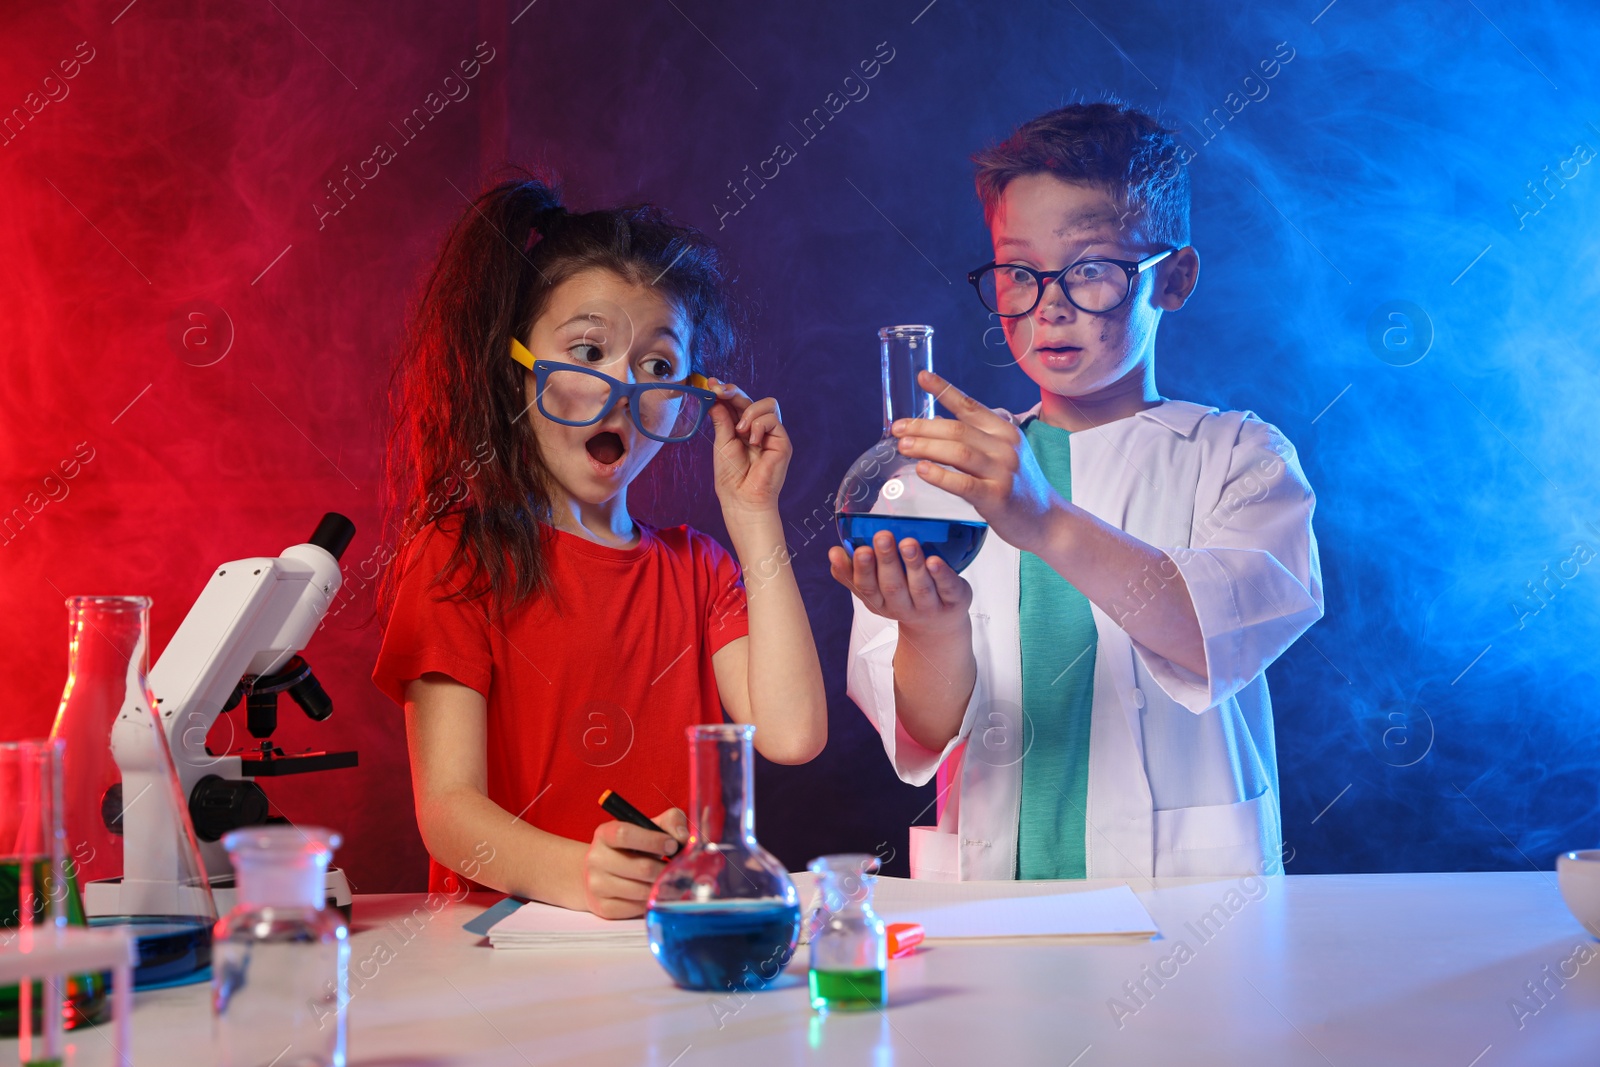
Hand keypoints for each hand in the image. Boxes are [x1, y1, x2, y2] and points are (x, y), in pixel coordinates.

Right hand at [583, 807, 687, 918]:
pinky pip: (636, 908)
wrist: (601, 873)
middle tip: (679, 870)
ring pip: (641, 891)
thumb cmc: (630, 848)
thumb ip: (669, 822)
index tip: (672, 845)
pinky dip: (650, 902)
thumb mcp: (647, 827)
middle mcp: (596, 859)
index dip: (653, 840)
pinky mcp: (603, 907)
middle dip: (666, 869)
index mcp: (605, 834)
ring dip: (661, 887)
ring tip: (669, 881)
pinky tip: (653, 893)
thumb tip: (683, 837)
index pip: (624, 834)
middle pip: (641, 867)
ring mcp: (597, 885)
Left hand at [706, 379, 789, 518]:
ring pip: (767, 403)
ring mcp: (771, 434)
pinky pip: (772, 419)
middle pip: (751, 399)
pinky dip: (759, 425)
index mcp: (742, 429)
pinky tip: (752, 440)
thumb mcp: (722, 443)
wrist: (742, 498)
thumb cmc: (731, 476)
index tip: (711, 384)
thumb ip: (722, 420)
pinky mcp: (782, 441)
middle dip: (734, 392)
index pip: (737, 403)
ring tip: (740, 431)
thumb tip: (716, 397)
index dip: (726, 391)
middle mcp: (758, 429)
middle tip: (719, 391)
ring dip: (749, 412)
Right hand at [828, 529, 972, 633]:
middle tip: (882, 536)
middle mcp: (902, 607)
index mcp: (879, 602)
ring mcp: (929, 607)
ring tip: (908, 543)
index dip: (859, 571)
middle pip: (892, 586)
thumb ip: (852, 573)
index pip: (866, 588)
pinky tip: (935, 561)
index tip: (857, 550)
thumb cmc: (903, 596)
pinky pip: (947, 588)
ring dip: (913, 565)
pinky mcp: (953, 601)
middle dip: (886, 561)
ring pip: (920, 587)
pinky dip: (942, 575)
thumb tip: (834, 554)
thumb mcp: (875, 590)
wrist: (938, 625)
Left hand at [892, 369, 1062, 554]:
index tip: (922, 377)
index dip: (944, 389)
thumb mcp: (1004, 454)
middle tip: (897, 428)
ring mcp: (1003, 471)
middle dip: (923, 426)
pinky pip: (963, 482)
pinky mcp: (997, 497)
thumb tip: (936, 423)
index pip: (970, 405)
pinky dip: (939, 475)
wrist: (1047, 520)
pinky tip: (921, 470)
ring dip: (926, 446)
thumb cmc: (1018, 487)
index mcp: (1005, 431)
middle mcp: (1006, 446)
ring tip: (902, 446)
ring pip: (958, 451)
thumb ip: (976, 439)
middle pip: (957, 429)